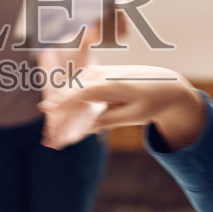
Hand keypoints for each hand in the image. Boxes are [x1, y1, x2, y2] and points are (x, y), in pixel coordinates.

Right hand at [41, 65, 205, 150]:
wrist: (165, 85)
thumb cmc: (151, 102)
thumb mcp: (134, 116)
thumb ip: (109, 120)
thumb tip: (86, 129)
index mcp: (114, 85)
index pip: (83, 92)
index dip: (64, 101)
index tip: (47, 109)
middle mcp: (104, 74)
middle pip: (72, 92)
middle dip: (58, 111)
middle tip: (50, 139)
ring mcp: (99, 72)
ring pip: (73, 90)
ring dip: (62, 109)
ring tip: (54, 135)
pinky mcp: (97, 74)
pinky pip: (78, 89)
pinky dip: (70, 102)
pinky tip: (63, 116)